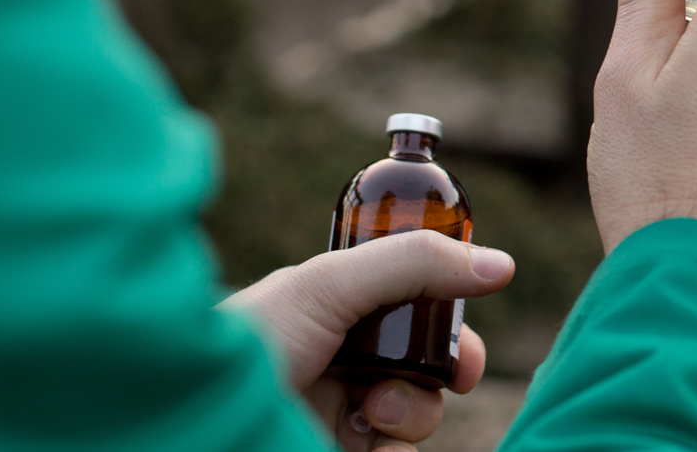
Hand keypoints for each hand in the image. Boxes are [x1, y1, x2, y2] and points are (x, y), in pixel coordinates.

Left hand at [220, 230, 514, 450]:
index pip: (412, 308)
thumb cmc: (247, 344)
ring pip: (418, 414)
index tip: (465, 332)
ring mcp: (339, 415)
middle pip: (426, 363)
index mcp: (336, 311)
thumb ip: (415, 263)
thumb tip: (501, 265)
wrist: (196, 423)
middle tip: (457, 375)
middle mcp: (341, 362)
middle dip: (446, 368)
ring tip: (374, 412)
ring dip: (413, 411)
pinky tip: (372, 450)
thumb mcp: (329, 284)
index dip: (448, 319)